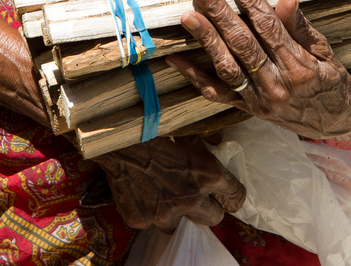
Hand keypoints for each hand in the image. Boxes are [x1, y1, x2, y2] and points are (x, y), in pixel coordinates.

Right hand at [97, 135, 245, 231]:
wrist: (114, 137)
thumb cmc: (153, 126)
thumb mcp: (186, 129)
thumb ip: (206, 143)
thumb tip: (219, 143)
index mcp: (207, 175)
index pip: (236, 198)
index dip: (232, 195)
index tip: (226, 193)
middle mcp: (190, 199)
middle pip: (214, 219)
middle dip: (208, 207)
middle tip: (196, 193)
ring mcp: (165, 214)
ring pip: (181, 224)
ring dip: (177, 211)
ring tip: (164, 191)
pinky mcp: (141, 221)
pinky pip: (153, 222)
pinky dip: (151, 210)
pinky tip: (143, 191)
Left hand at [167, 0, 350, 138]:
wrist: (335, 124)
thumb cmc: (331, 80)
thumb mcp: (325, 52)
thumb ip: (301, 26)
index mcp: (300, 68)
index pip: (269, 26)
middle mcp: (276, 86)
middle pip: (242, 44)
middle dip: (219, 13)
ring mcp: (258, 100)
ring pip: (226, 67)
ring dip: (205, 40)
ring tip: (187, 15)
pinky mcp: (246, 109)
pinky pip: (216, 93)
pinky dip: (194, 77)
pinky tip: (174, 58)